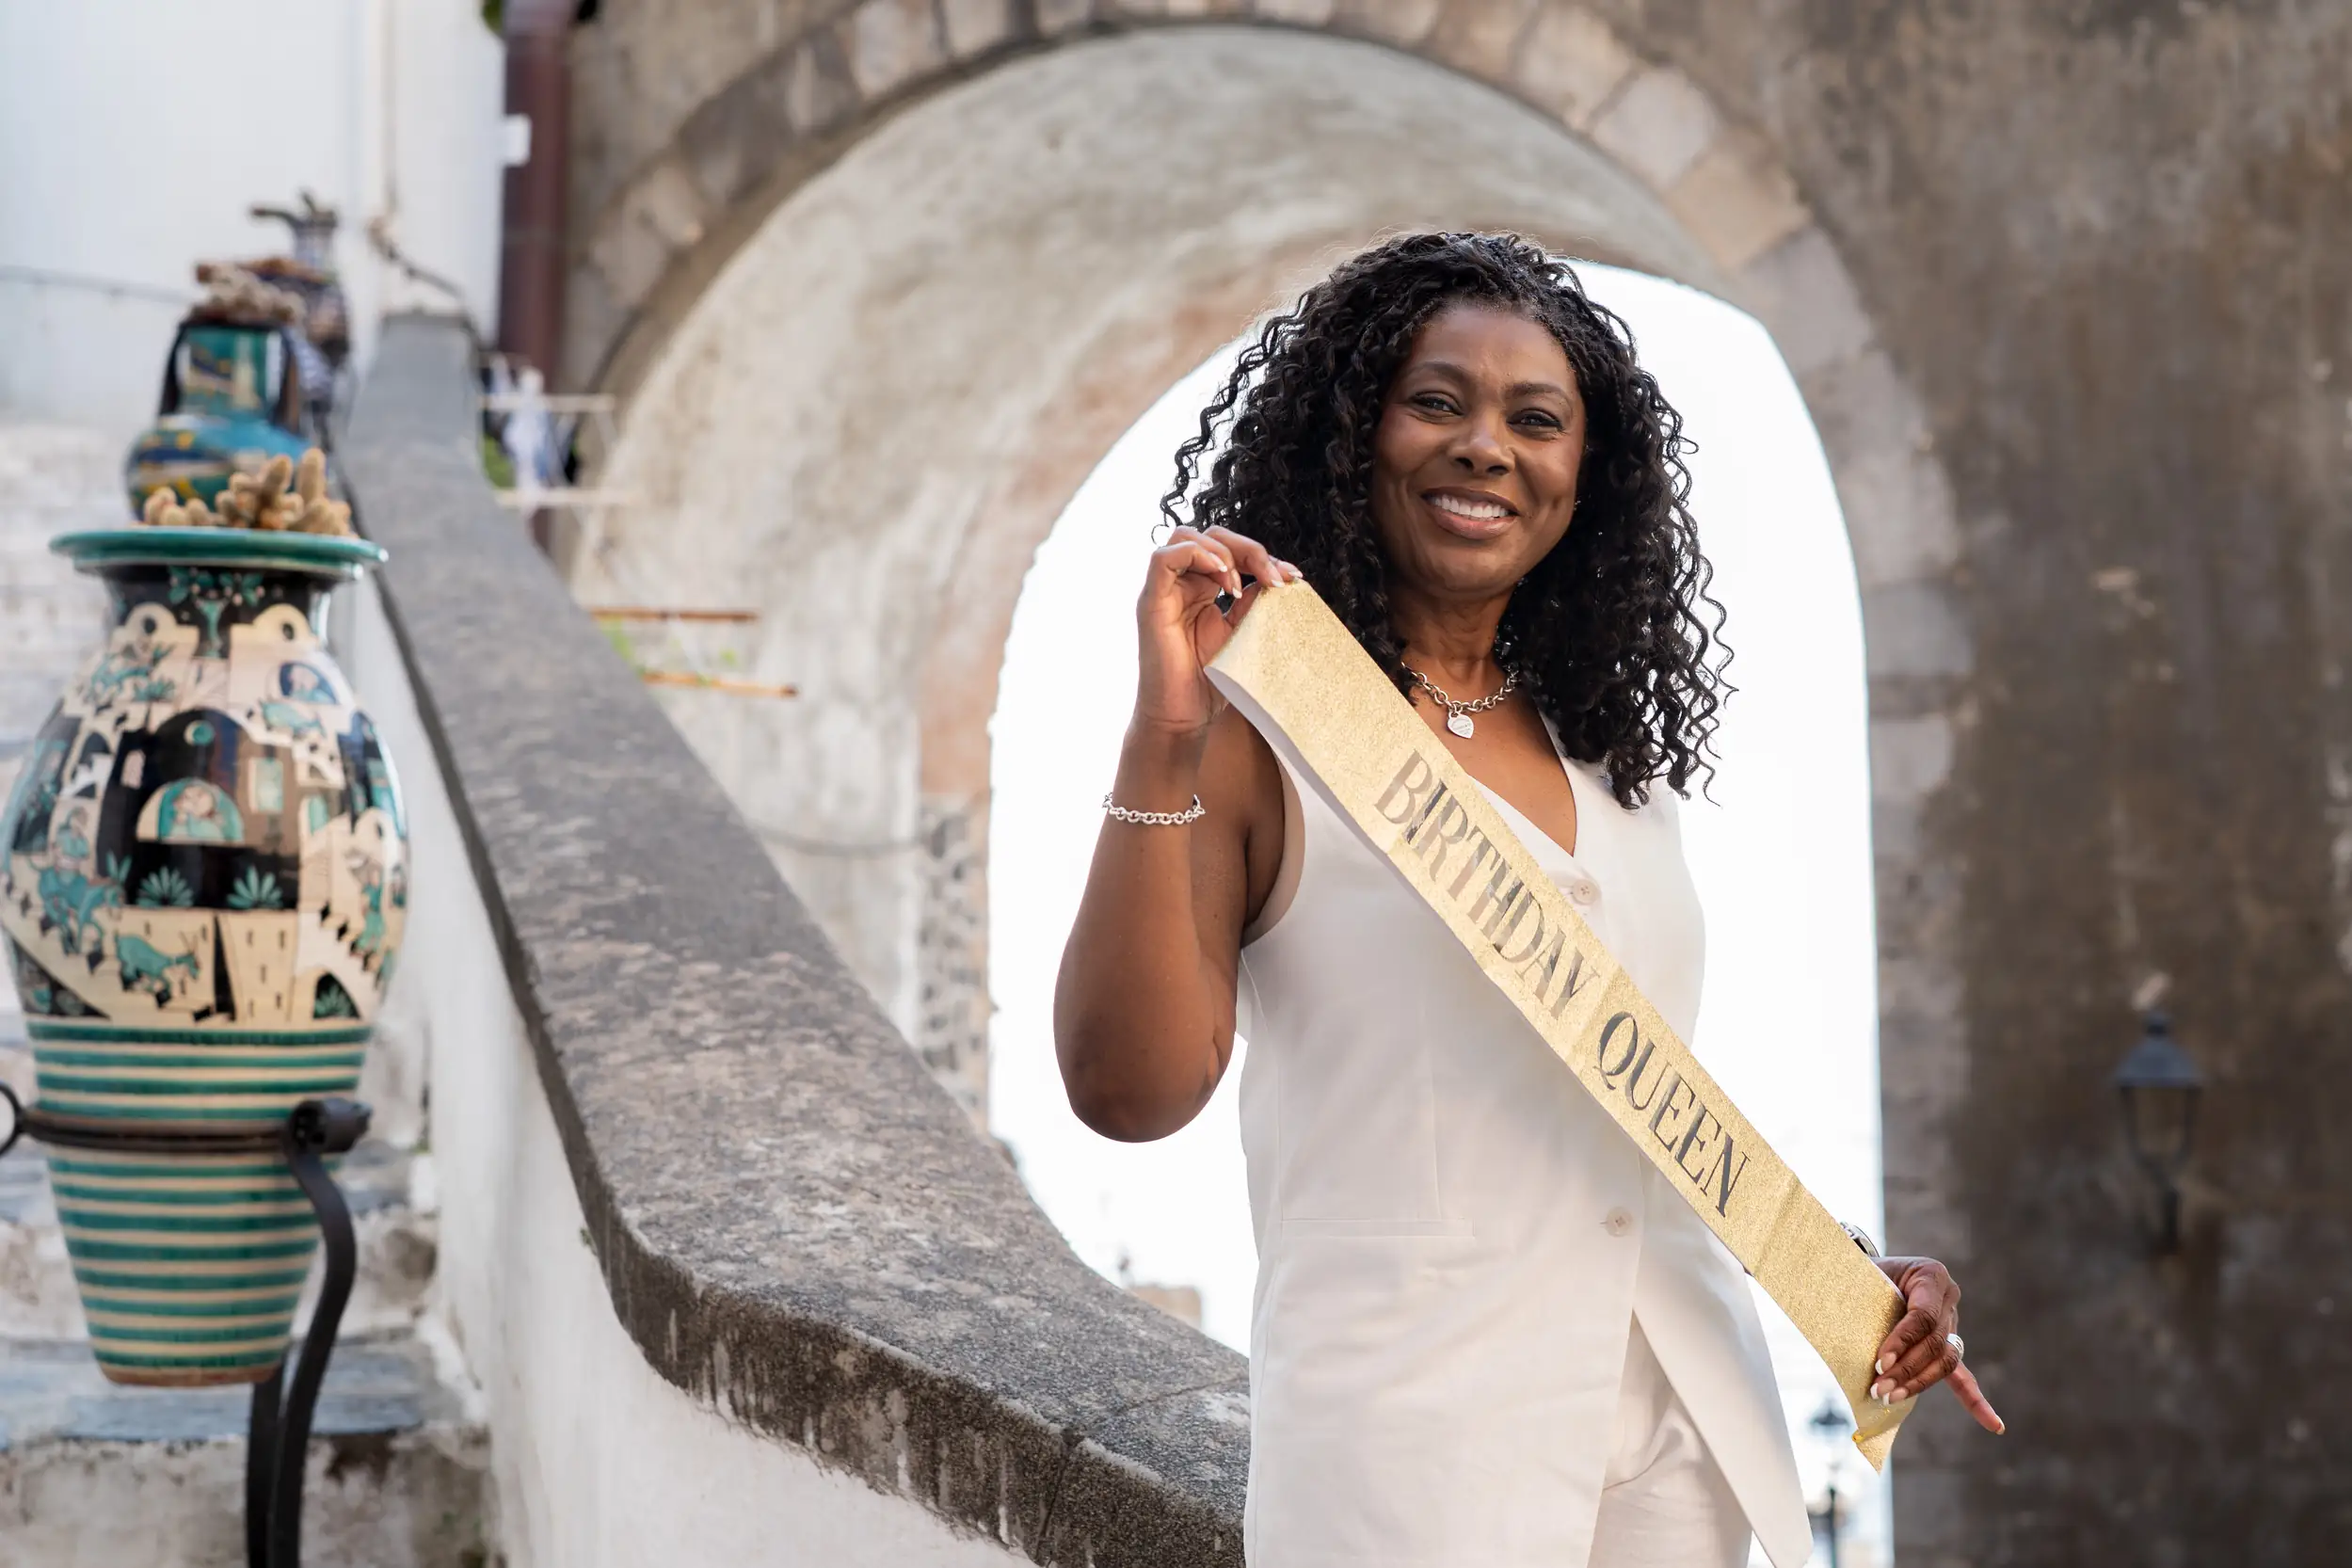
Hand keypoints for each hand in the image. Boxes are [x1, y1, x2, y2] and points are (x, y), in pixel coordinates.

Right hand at [1133, 526, 1298, 737]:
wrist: (1185, 716)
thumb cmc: (1209, 682)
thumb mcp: (1242, 633)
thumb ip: (1252, 604)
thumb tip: (1275, 577)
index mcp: (1202, 589)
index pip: (1230, 551)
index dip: (1262, 557)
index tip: (1290, 577)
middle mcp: (1181, 584)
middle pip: (1210, 535)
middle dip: (1248, 549)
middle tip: (1272, 577)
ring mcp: (1164, 591)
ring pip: (1185, 537)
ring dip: (1222, 552)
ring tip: (1240, 584)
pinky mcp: (1151, 602)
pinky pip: (1163, 558)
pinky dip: (1196, 556)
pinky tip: (1222, 577)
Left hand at [1870, 1256, 2003, 1434]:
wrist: (1870, 1270)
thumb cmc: (1862, 1272)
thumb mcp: (1863, 1275)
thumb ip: (1862, 1297)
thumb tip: (1847, 1335)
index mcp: (1931, 1276)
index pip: (1923, 1316)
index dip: (1902, 1342)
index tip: (1879, 1364)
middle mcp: (1948, 1298)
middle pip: (1934, 1343)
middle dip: (1906, 1369)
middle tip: (1878, 1389)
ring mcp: (1951, 1323)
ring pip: (1944, 1361)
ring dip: (1919, 1384)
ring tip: (1890, 1398)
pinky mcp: (1947, 1345)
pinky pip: (1961, 1374)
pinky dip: (1974, 1400)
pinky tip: (1994, 1425)